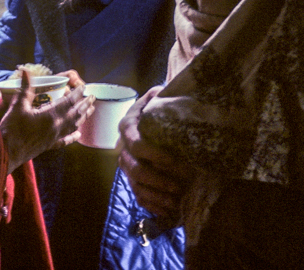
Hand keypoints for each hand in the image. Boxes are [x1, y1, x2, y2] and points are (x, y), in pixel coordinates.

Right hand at [0, 68, 94, 173]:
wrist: (6, 153)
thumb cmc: (11, 129)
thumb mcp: (18, 106)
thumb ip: (25, 88)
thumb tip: (25, 70)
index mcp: (51, 115)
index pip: (69, 101)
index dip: (77, 93)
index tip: (83, 86)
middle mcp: (56, 126)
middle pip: (76, 113)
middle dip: (85, 104)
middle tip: (93, 97)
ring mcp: (54, 137)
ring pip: (74, 126)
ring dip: (83, 117)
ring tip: (91, 111)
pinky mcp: (49, 146)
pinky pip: (65, 141)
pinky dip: (73, 136)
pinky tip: (78, 134)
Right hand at [118, 87, 194, 222]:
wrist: (153, 114)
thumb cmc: (159, 104)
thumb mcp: (159, 94)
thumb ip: (160, 94)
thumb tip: (164, 93)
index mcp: (127, 126)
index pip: (137, 144)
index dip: (155, 154)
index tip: (175, 161)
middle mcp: (123, 148)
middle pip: (135, 170)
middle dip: (158, 180)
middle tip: (180, 185)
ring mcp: (127, 166)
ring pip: (137, 186)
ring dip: (157, 196)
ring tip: (177, 201)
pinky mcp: (134, 179)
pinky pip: (139, 197)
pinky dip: (153, 205)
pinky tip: (169, 210)